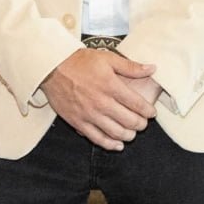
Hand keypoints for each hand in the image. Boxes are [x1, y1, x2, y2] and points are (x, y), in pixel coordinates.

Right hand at [43, 47, 159, 150]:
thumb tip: (152, 69)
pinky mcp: (78, 122)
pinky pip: (97, 138)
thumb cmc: (79, 61)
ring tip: (132, 133)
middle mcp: (102, 102)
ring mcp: (89, 114)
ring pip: (116, 132)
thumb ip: (130, 66)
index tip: (151, 113)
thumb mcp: (107, 58)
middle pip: (129, 121)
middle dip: (141, 124)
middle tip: (143, 122)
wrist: (52, 68)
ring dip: (129, 135)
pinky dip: (110, 144)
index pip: (137, 104)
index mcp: (111, 86)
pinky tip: (118, 145)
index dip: (148, 111)